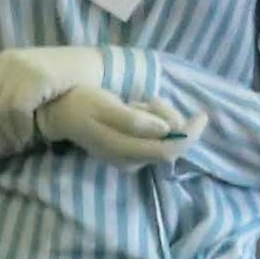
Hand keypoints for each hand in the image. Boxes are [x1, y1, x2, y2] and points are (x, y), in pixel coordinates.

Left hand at [0, 46, 104, 146]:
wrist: (92, 65)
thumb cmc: (58, 73)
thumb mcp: (23, 71)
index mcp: (2, 61)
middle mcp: (8, 62)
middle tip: (2, 143)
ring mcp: (23, 68)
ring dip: (6, 132)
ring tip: (15, 144)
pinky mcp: (38, 78)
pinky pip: (17, 109)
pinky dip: (19, 128)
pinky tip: (26, 137)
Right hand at [41, 86, 197, 166]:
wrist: (58, 113)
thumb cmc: (80, 104)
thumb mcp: (105, 106)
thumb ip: (134, 119)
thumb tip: (165, 129)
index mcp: (123, 150)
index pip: (168, 151)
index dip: (189, 136)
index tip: (201, 116)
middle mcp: (130, 160)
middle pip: (169, 145)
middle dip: (170, 118)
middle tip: (151, 98)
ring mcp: (129, 158)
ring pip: (163, 140)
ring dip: (161, 117)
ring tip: (139, 101)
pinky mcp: (130, 151)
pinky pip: (155, 138)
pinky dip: (154, 121)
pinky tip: (137, 109)